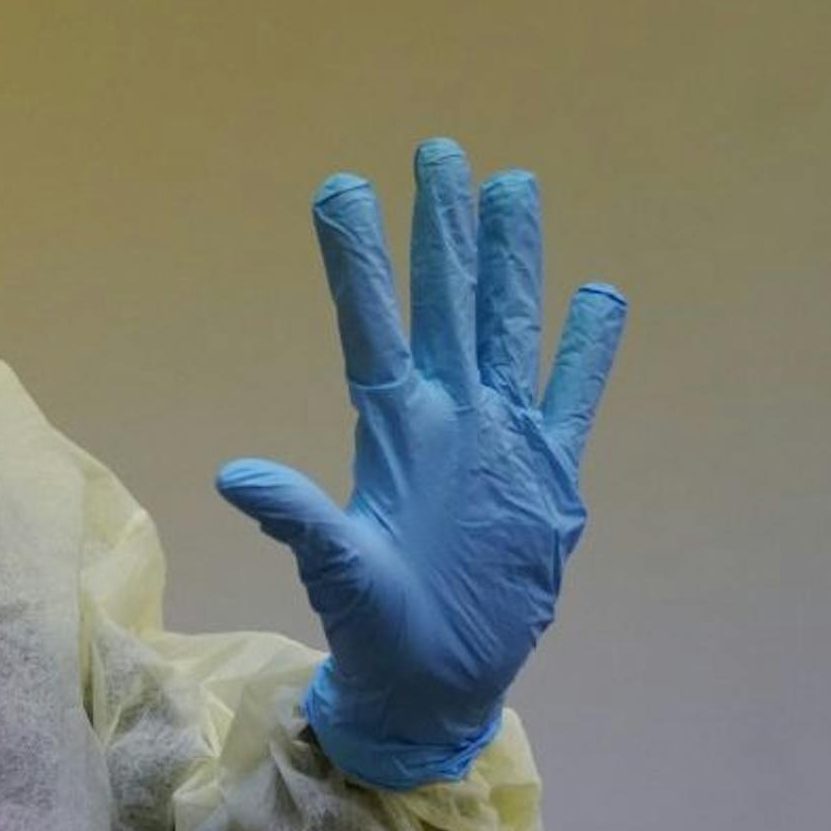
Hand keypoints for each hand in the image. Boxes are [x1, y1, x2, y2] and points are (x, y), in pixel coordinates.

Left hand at [215, 139, 626, 789]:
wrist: (438, 681)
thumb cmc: (375, 628)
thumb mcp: (338, 572)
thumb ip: (299, 519)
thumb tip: (232, 477)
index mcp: (390, 430)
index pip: (372, 324)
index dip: (358, 258)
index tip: (340, 187)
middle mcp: (446, 417)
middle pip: (445, 303)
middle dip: (443, 229)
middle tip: (437, 150)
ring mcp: (501, 440)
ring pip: (509, 328)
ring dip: (514, 261)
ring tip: (515, 184)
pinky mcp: (549, 477)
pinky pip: (572, 397)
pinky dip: (587, 350)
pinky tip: (598, 295)